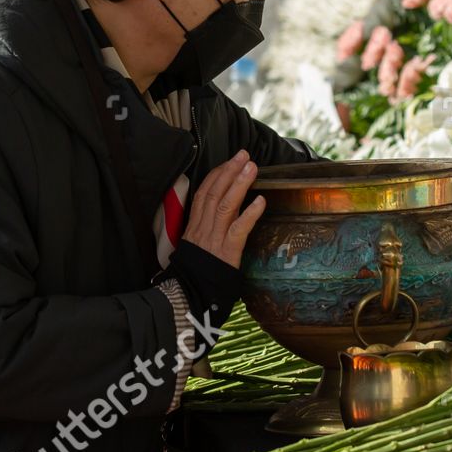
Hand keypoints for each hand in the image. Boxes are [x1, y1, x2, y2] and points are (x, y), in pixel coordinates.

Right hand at [181, 149, 265, 268]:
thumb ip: (206, 229)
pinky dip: (250, 214)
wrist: (190, 296)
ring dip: (239, 184)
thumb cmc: (196, 274)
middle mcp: (203, 229)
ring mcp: (214, 239)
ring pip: (225, 205)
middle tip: (244, 155)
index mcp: (194, 226)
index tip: (229, 162)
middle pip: (214, 193)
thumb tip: (222, 213)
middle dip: (229, 171)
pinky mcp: (227, 252)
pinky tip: (261, 201)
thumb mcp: (195, 248)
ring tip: (252, 168)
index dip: (216, 175)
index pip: (203, 193)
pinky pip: (238, 230)